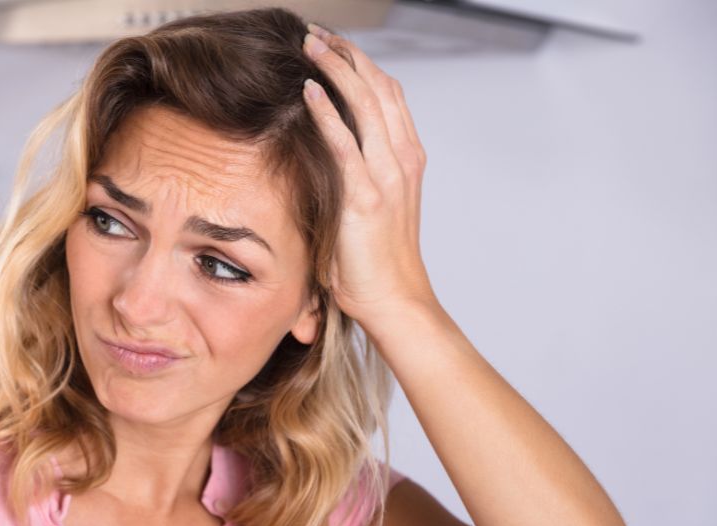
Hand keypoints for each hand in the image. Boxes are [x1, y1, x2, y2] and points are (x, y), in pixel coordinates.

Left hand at [301, 24, 438, 328]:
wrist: (395, 300)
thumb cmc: (376, 262)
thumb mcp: (373, 208)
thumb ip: (358, 176)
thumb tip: (324, 155)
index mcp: (407, 159)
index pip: (388, 95)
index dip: (362, 64)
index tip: (334, 45)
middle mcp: (402, 160)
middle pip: (379, 88)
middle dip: (347, 55)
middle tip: (317, 34)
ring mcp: (387, 177)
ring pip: (366, 105)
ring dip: (336, 70)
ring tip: (310, 46)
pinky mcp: (365, 198)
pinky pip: (344, 144)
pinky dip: (327, 113)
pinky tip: (309, 90)